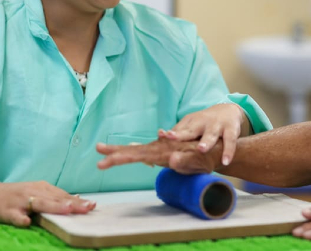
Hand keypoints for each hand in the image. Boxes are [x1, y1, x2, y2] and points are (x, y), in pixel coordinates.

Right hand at [0, 181, 95, 226]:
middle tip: (88, 208)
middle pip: (56, 199)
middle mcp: (34, 192)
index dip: (78, 201)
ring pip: (40, 204)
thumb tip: (77, 200)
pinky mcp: (7, 211)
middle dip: (73, 204)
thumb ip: (54, 198)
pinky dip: (21, 219)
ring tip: (67, 210)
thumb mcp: (37, 192)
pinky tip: (27, 223)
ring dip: (54, 207)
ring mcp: (20, 201)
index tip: (93, 205)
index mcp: (42, 188)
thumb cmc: (17, 195)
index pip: (63, 195)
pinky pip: (15, 216)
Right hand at [97, 137, 219, 173]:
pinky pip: (141, 152)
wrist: (214, 148)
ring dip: (118, 150)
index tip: (104, 161)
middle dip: (114, 152)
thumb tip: (171, 160)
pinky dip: (129, 152)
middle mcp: (158, 148)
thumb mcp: (197, 162)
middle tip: (96, 150)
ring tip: (100, 148)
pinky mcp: (161, 152)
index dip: (119, 158)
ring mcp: (159, 149)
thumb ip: (185, 162)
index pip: (136, 155)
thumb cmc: (205, 158)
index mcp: (162, 152)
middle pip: (132, 150)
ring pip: (134, 150)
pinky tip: (120, 152)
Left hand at [158, 103, 249, 164]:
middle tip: (173, 138)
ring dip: (206, 141)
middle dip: (182, 135)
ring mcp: (216, 126)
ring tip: (201, 149)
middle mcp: (202, 123)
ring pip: (211, 134)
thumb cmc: (204, 123)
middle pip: (191, 130)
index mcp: (190, 123)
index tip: (162, 135)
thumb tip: (159, 138)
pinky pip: (230, 141)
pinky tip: (225, 161)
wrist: (227, 110)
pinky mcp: (230, 129)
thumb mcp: (191, 125)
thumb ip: (178, 133)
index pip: (178, 130)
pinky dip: (228, 151)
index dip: (171, 133)